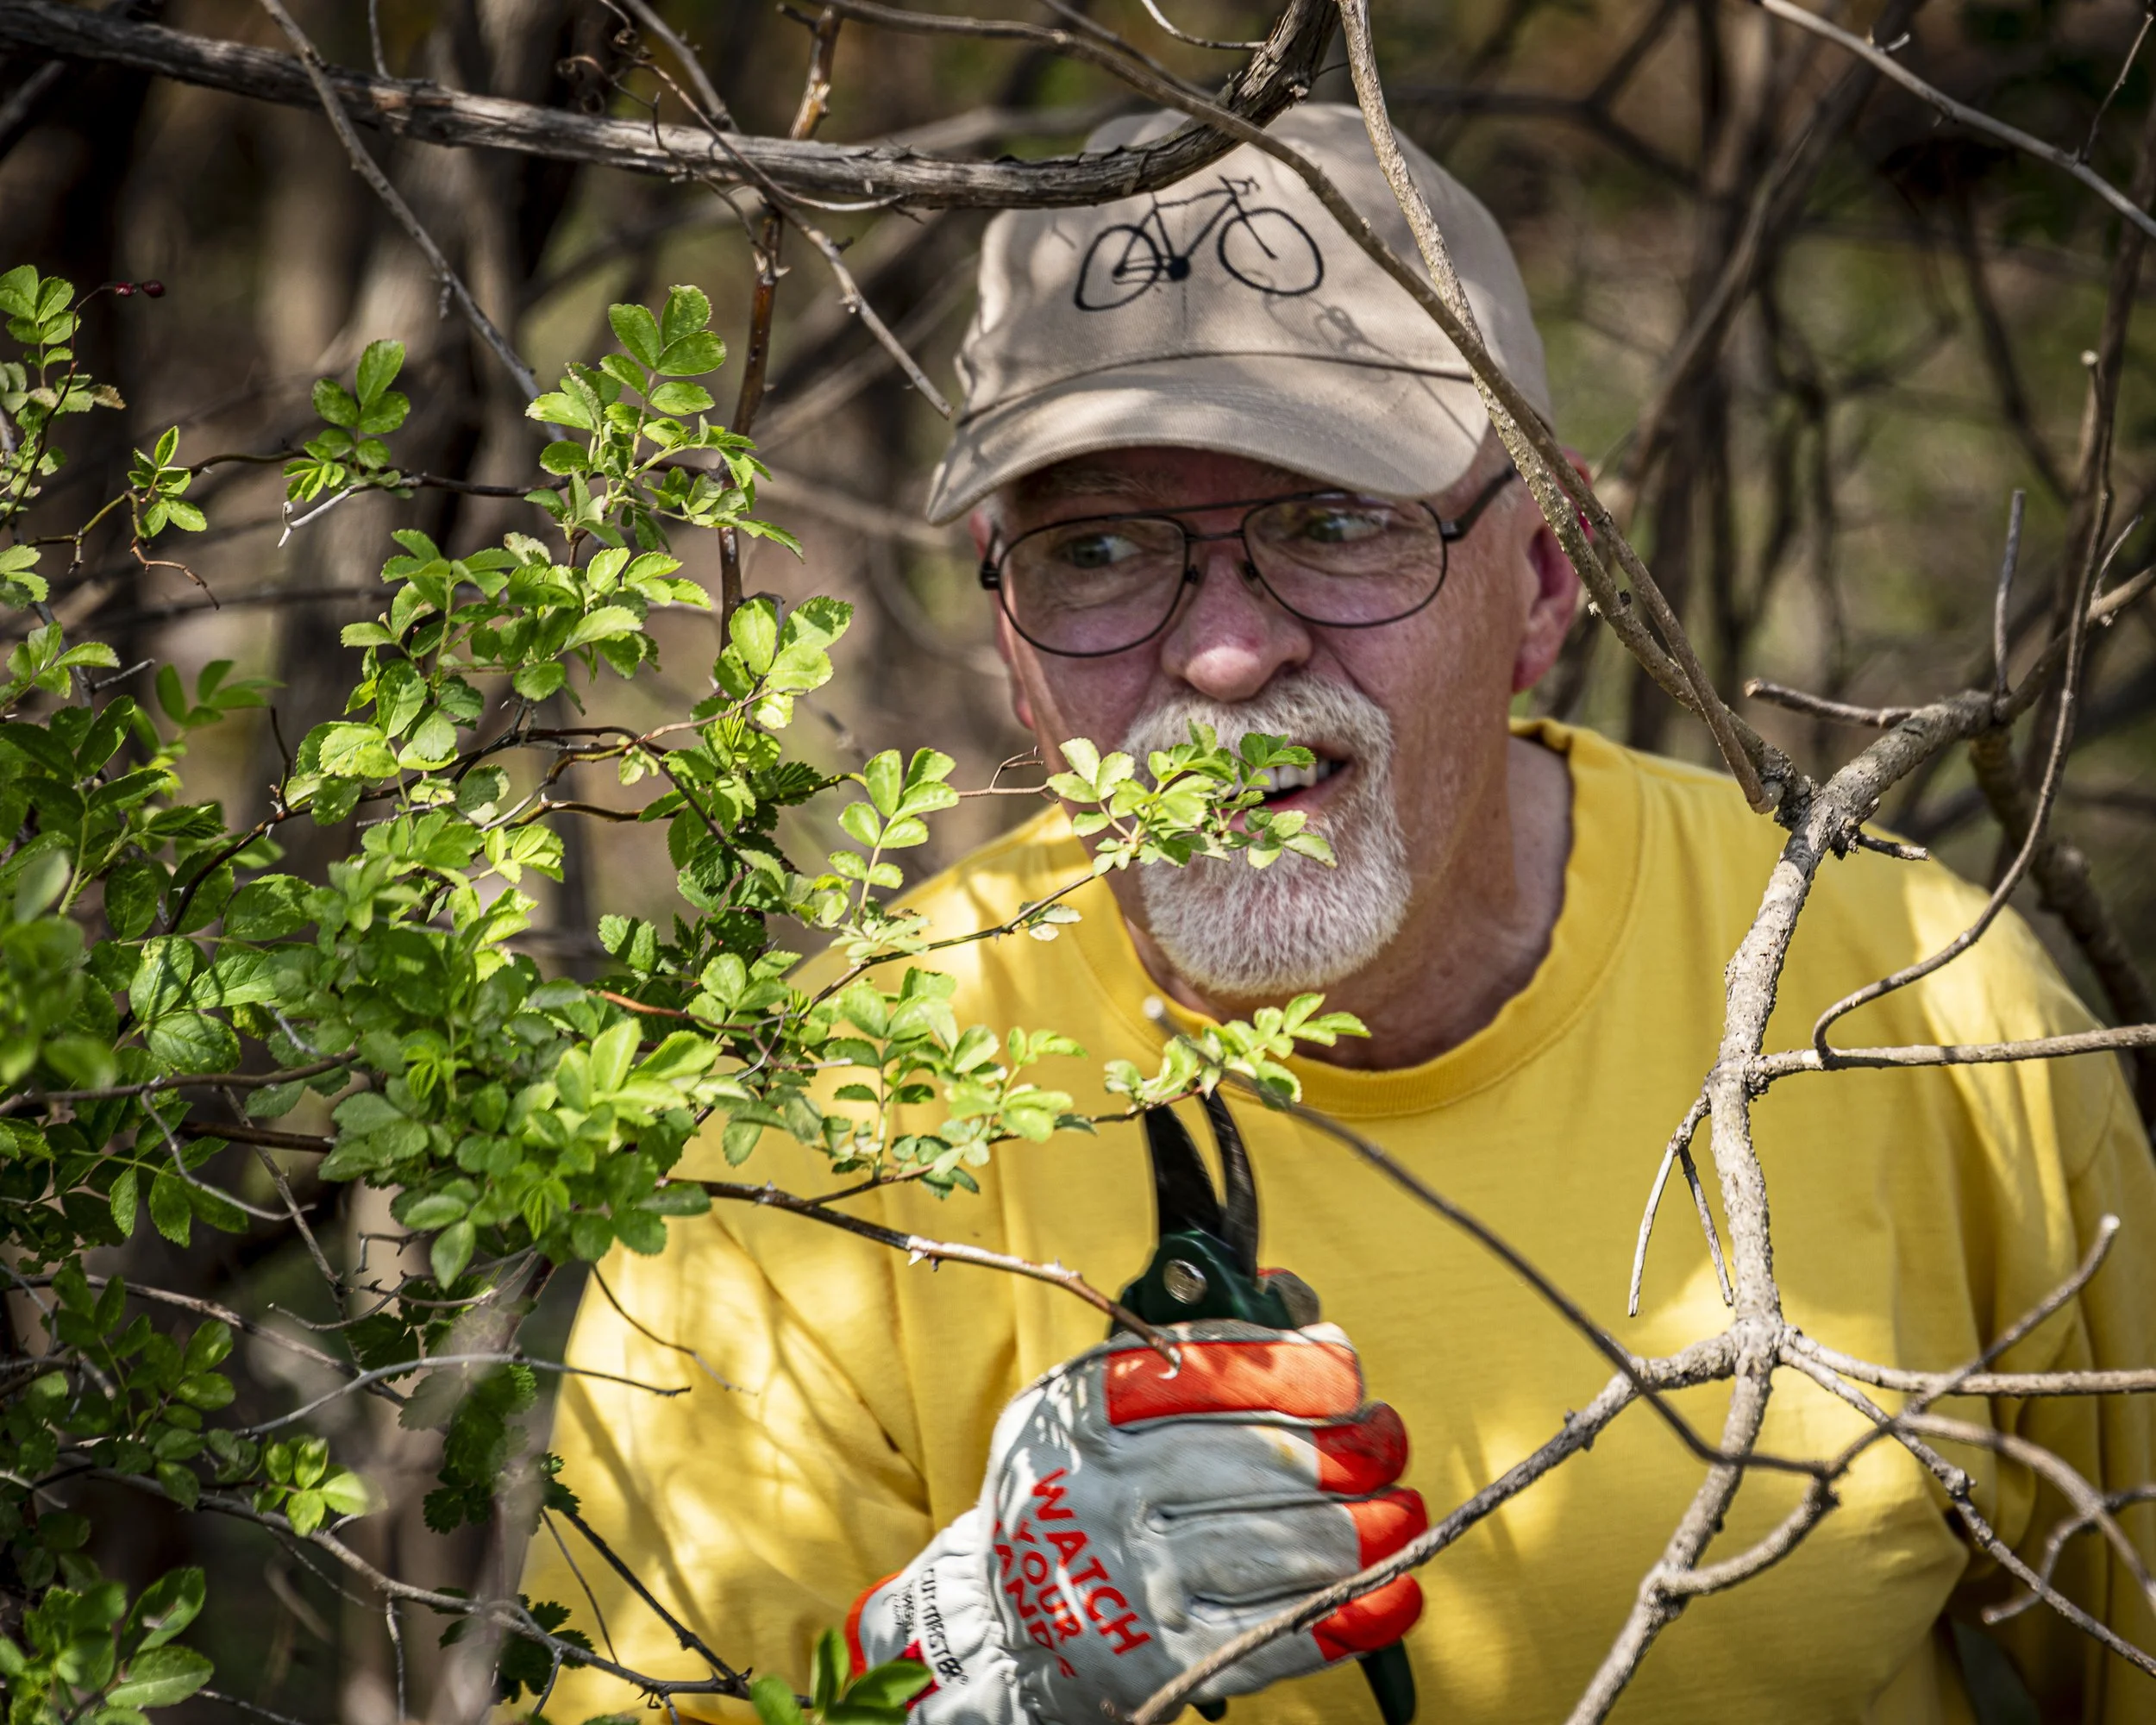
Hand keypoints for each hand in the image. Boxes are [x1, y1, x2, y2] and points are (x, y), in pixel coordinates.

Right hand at [848, 1320, 1425, 1724]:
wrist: (1010, 1621)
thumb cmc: (1084, 1487)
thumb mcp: (1105, 1405)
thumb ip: (1198, 1352)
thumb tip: (1302, 1310)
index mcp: (1084, 1414)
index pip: (1197, 1377)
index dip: (1288, 1373)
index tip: (1348, 1375)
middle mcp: (1099, 1494)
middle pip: (1247, 1464)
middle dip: (1341, 1451)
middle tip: (1388, 1443)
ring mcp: (1129, 1583)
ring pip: (1269, 1549)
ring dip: (1359, 1530)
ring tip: (1402, 1512)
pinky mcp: (1161, 1663)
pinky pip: (1271, 1635)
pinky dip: (1346, 1615)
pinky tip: (1396, 1592)